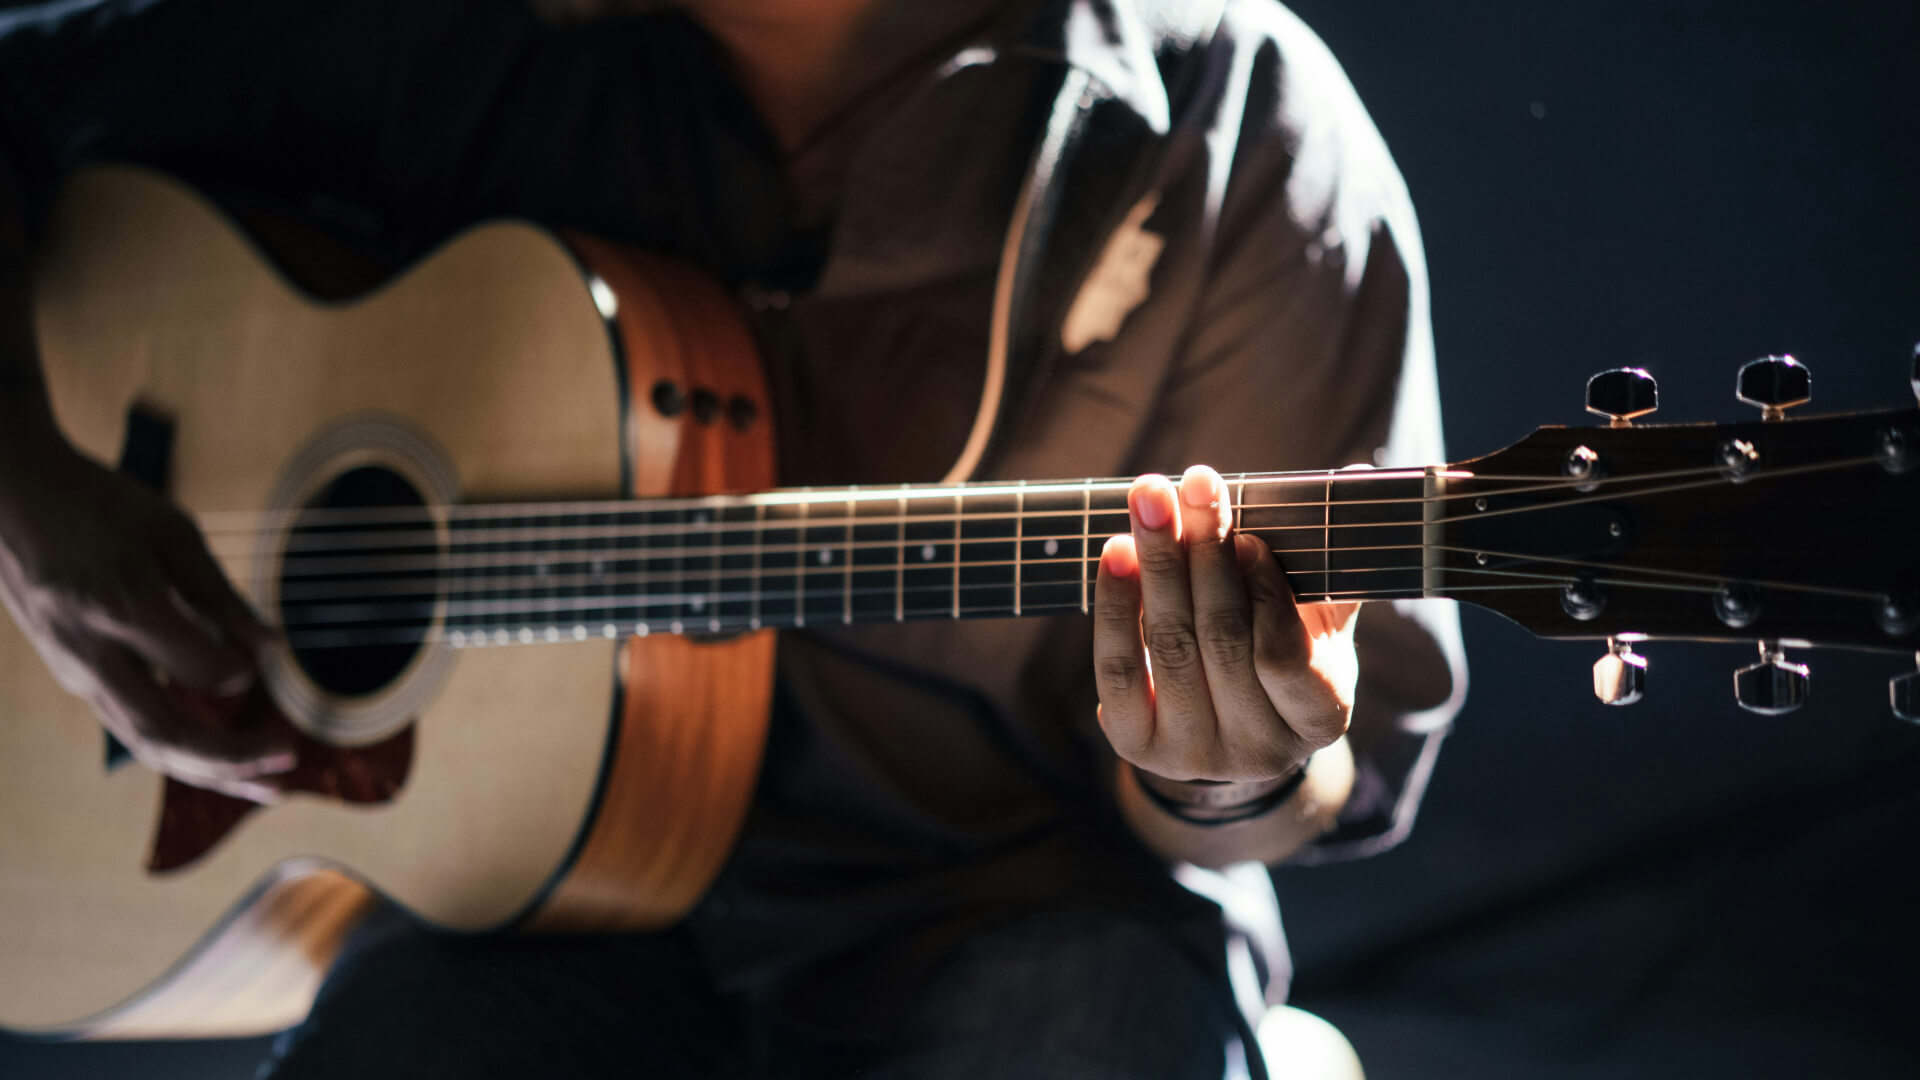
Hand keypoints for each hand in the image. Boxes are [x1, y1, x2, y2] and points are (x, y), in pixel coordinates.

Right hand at [0, 430, 290, 801]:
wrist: (10, 498)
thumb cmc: (97, 505)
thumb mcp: (170, 532)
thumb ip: (220, 595)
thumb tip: (272, 650)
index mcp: (123, 608)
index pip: (199, 669)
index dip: (241, 671)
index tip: (267, 658)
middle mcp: (93, 654)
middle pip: (165, 733)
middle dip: (232, 759)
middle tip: (291, 761)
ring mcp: (77, 672)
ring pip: (146, 743)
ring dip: (211, 771)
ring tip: (270, 786)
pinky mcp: (76, 677)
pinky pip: (133, 727)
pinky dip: (183, 751)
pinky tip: (225, 762)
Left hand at [1093, 465, 1358, 784]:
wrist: (1224, 725)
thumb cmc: (1281, 654)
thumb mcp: (1317, 621)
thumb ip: (1330, 561)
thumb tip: (1358, 475)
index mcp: (1318, 719)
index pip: (1285, 658)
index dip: (1265, 595)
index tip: (1249, 537)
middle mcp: (1257, 751)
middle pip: (1221, 640)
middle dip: (1205, 553)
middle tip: (1195, 483)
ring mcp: (1193, 754)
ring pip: (1169, 647)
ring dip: (1157, 563)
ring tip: (1150, 499)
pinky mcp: (1136, 744)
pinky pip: (1118, 668)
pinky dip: (1117, 605)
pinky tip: (1117, 551)